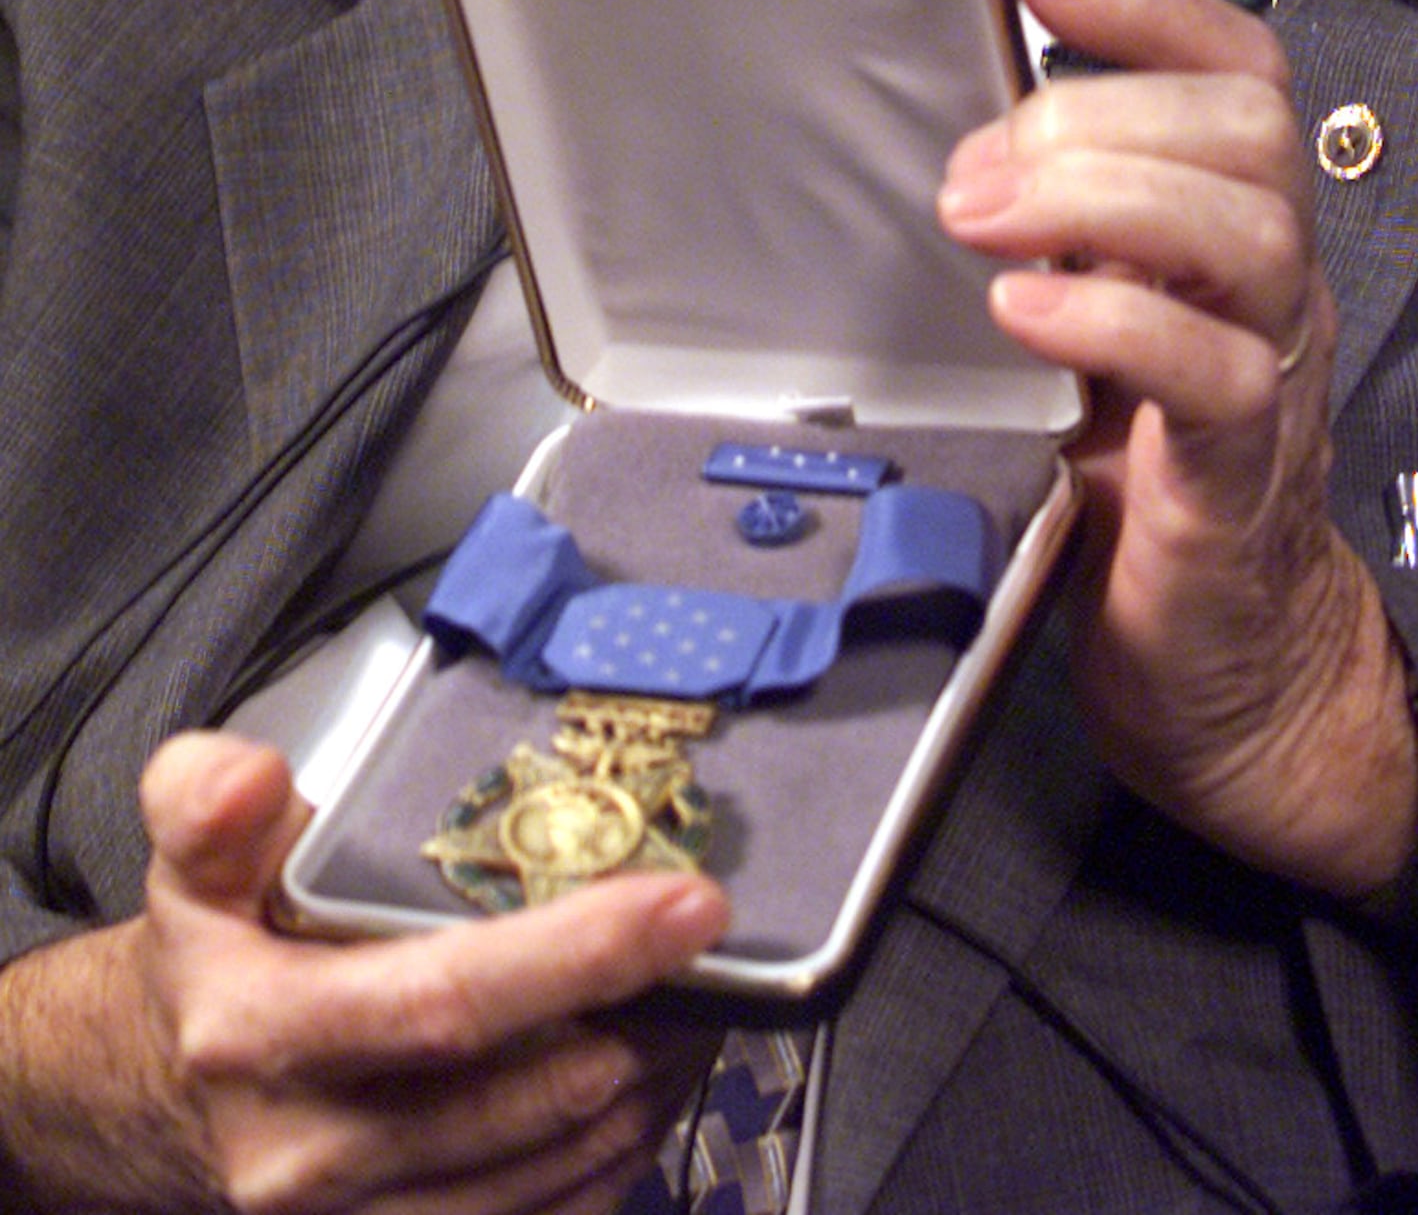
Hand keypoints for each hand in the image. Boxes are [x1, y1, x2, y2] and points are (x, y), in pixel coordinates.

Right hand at [0, 731, 727, 1212]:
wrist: (166, 1096)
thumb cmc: (219, 954)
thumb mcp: (195, 856)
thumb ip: (207, 797)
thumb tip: (254, 776)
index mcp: (261, 1035)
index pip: (447, 1002)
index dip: (580, 955)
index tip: (689, 903)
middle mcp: (310, 1152)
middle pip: (527, 1097)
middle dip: (650, 1021)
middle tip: (723, 949)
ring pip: (556, 1168)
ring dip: (652, 1085)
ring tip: (702, 1000)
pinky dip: (621, 1151)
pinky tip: (649, 1077)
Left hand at [939, 0, 1417, 896]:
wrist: (1215, 663)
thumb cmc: (1131, 474)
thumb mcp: (1084, 317)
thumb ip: (1042, 227)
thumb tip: (931, 132)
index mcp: (1230, 224)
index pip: (1236, 69)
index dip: (1148, 2)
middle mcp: (1270, 283)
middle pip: (1248, 131)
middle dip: (1101, 113)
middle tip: (972, 169)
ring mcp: (1271, 375)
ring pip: (1248, 231)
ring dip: (1100, 199)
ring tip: (980, 220)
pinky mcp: (1237, 479)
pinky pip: (1218, 375)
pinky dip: (1116, 320)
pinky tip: (1025, 312)